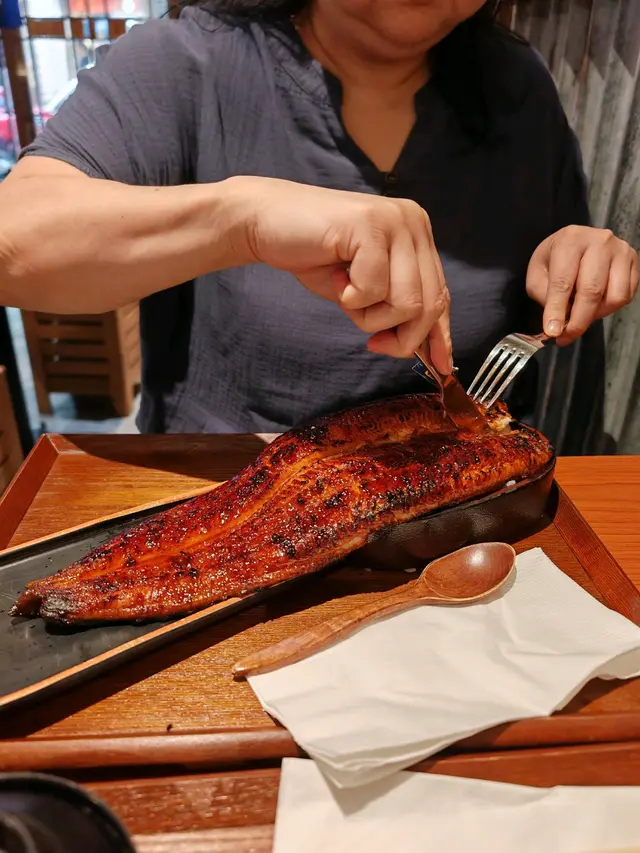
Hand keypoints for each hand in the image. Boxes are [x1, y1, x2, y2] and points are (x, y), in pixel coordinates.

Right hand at [232, 176, 451, 370]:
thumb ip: (396, 311)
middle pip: (429, 304)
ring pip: (406, 302)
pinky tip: (336, 277)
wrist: (267, 223)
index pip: (440, 295)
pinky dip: (351, 297)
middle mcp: (414, 223)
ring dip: (371, 316)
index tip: (439, 366)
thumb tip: (432, 354)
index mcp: (418, 236)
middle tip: (372, 342)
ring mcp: (394, 222)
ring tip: (347, 295)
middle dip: (401, 336)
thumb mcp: (364, 291)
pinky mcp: (370, 226)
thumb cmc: (315, 258)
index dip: (439, 335)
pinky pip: (374, 289)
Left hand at [526, 225, 637, 344]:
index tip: (553, 330)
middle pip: (591, 291)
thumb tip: (557, 322)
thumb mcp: (538, 272)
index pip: (563, 281)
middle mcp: (599, 242)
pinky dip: (609, 308)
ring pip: (614, 297)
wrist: (577, 241)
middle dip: (578, 321)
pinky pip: (625, 296)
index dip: (557, 310)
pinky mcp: (633, 263)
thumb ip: (544, 295)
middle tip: (566, 336)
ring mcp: (620, 251)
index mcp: (570, 241)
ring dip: (596, 314)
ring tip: (581, 312)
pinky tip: (595, 303)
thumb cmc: (556, 257)